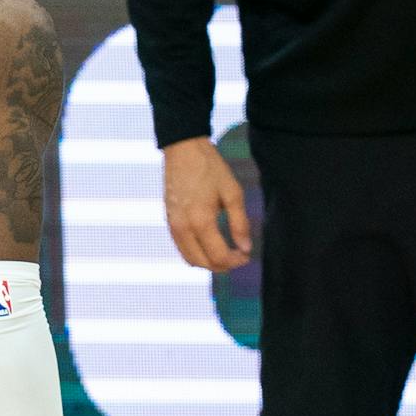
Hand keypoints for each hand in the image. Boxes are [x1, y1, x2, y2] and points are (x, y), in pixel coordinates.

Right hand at [161, 137, 250, 272]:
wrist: (183, 150)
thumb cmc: (210, 168)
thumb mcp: (233, 193)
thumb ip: (240, 223)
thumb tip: (246, 248)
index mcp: (201, 221)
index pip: (218, 257)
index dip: (235, 261)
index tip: (246, 254)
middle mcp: (183, 228)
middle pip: (203, 263)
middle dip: (223, 265)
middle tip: (238, 255)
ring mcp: (173, 225)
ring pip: (190, 259)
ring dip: (208, 261)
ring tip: (226, 251)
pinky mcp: (169, 221)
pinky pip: (182, 248)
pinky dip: (196, 252)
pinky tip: (210, 242)